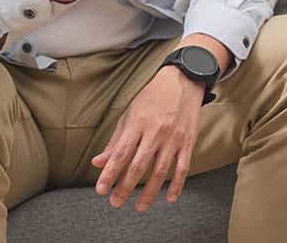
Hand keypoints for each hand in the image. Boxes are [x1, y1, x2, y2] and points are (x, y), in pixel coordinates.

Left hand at [92, 65, 204, 210]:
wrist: (183, 80)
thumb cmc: (153, 97)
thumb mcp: (130, 114)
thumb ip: (115, 141)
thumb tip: (98, 162)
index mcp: (138, 122)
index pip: (121, 153)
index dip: (110, 174)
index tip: (101, 190)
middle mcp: (155, 131)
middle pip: (138, 166)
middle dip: (125, 188)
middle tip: (116, 203)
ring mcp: (173, 137)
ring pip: (160, 171)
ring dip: (149, 192)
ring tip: (140, 206)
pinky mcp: (188, 141)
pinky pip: (182, 167)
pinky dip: (176, 185)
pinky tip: (169, 198)